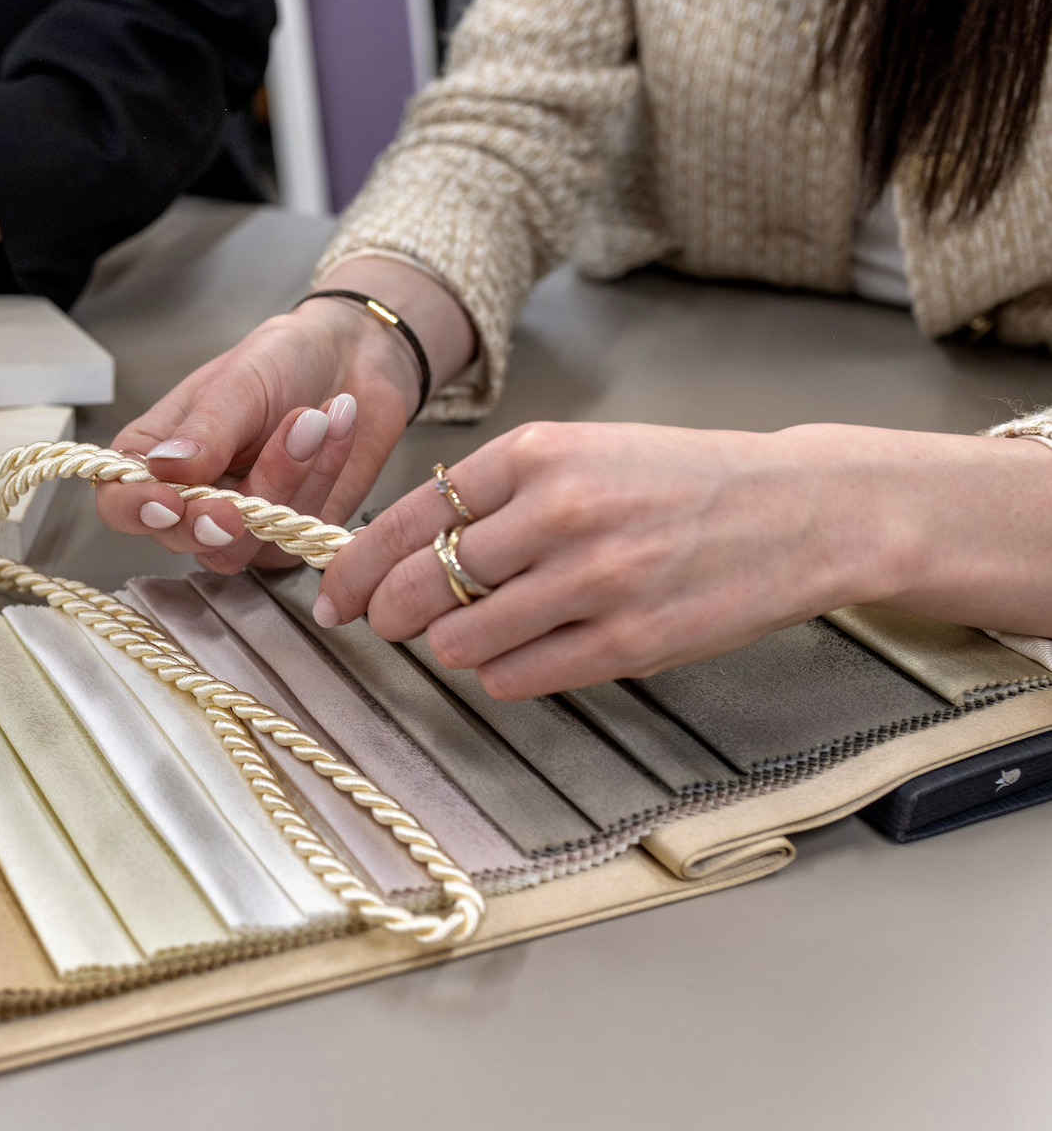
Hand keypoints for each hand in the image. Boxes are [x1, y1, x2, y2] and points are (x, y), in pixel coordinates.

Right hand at [97, 257, 473, 572]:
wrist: (353, 358)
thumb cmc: (282, 361)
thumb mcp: (238, 382)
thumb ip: (203, 431)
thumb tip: (161, 468)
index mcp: (154, 453)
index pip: (118, 500)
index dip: (134, 510)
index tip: (169, 502)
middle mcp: (190, 497)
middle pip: (179, 538)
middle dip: (216, 519)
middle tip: (244, 499)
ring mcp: (238, 524)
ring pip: (242, 546)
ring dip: (285, 482)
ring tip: (316, 418)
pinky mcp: (287, 536)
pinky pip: (295, 535)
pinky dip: (321, 480)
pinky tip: (335, 430)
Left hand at [313, 421, 1049, 699]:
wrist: (798, 510)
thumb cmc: (681, 480)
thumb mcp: (582, 452)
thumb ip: (497, 492)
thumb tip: (403, 545)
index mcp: (538, 455)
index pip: (408, 520)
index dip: (355, 566)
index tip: (333, 594)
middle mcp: (558, 514)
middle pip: (419, 585)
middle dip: (386, 613)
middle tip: (382, 624)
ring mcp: (593, 583)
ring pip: (460, 638)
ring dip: (449, 645)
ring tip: (469, 633)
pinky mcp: (627, 644)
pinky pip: (517, 677)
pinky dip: (501, 673)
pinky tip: (518, 654)